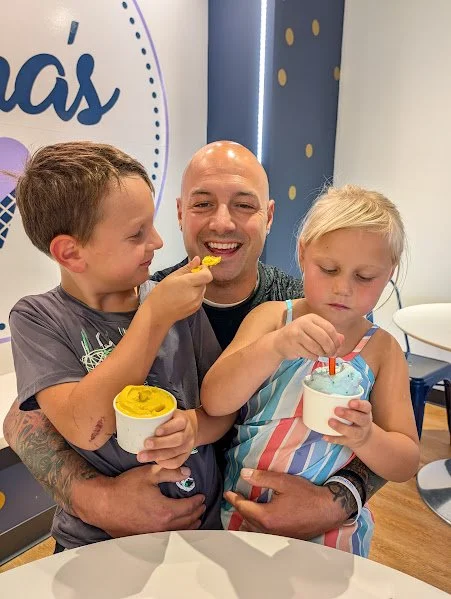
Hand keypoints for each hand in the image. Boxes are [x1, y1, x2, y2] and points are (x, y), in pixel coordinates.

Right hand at [91, 464, 205, 537]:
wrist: (102, 503)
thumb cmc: (125, 487)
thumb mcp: (149, 473)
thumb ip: (171, 472)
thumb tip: (187, 472)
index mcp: (165, 510)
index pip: (188, 508)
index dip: (197, 502)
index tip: (202, 496)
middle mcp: (161, 526)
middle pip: (185, 522)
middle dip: (196, 514)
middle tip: (202, 507)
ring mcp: (151, 534)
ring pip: (176, 532)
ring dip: (188, 526)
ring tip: (195, 520)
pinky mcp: (143, 538)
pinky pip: (165, 536)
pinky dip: (175, 532)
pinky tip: (175, 528)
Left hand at [137, 409, 197, 468]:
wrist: (189, 429)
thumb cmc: (173, 421)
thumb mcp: (169, 413)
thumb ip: (158, 416)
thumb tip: (139, 418)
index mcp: (183, 420)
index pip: (179, 423)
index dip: (168, 428)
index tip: (156, 431)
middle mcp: (188, 434)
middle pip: (177, 440)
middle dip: (160, 443)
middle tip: (146, 444)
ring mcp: (188, 446)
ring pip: (174, 452)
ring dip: (157, 455)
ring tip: (143, 456)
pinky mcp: (185, 456)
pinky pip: (176, 463)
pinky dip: (164, 463)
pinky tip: (155, 461)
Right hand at [145, 257, 212, 324]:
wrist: (157, 314)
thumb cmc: (161, 293)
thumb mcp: (172, 277)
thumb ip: (187, 268)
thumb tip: (197, 259)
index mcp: (189, 283)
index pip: (207, 275)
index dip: (205, 270)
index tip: (198, 268)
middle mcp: (196, 293)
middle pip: (205, 282)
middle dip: (198, 278)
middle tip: (186, 279)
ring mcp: (197, 302)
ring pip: (202, 290)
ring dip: (197, 287)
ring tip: (183, 289)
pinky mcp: (196, 308)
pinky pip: (200, 297)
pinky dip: (195, 294)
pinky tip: (184, 296)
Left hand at [224, 468, 348, 538]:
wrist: (328, 510)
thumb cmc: (307, 495)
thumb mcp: (283, 481)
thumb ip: (262, 478)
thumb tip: (244, 474)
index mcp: (267, 516)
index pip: (243, 507)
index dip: (234, 498)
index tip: (228, 492)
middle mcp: (269, 530)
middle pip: (246, 520)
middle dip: (238, 509)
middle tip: (233, 498)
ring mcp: (276, 536)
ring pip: (254, 531)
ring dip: (245, 521)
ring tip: (240, 512)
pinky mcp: (283, 538)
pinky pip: (263, 535)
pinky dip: (255, 528)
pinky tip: (256, 523)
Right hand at [271, 313, 343, 360]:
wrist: (279, 342)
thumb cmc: (300, 336)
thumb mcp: (315, 331)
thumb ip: (329, 334)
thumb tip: (342, 339)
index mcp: (312, 317)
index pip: (329, 328)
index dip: (336, 340)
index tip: (337, 348)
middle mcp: (304, 323)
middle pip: (324, 338)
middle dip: (330, 349)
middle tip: (331, 355)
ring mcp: (297, 333)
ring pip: (317, 347)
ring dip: (322, 354)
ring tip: (321, 355)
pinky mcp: (293, 344)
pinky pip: (309, 354)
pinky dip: (314, 357)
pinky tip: (312, 355)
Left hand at [324, 399, 372, 448]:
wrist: (364, 436)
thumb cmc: (356, 416)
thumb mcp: (356, 408)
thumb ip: (346, 401)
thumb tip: (326, 393)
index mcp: (365, 412)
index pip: (366, 407)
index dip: (359, 405)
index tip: (350, 402)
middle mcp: (364, 423)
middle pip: (361, 419)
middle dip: (349, 415)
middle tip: (337, 410)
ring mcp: (358, 433)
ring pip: (352, 432)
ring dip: (340, 427)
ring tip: (330, 422)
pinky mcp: (350, 441)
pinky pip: (341, 441)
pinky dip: (333, 439)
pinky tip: (325, 436)